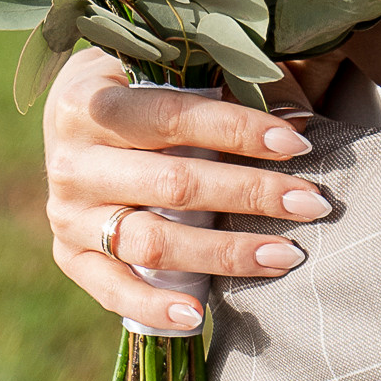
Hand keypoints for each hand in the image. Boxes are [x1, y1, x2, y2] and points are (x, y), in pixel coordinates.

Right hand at [42, 49, 330, 327]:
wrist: (68, 120)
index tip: (297, 142)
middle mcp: (72, 161)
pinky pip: (112, 291)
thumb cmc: (134, 85)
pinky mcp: (68, 256)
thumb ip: (222, 81)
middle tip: (313, 204)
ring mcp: (66, 215)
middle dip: (252, 194)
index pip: (174, 117)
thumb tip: (298, 114)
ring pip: (152, 242)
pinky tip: (199, 315)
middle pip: (172, 185)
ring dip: (224, 254)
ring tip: (286, 256)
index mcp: (89, 100)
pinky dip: (155, 306)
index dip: (238, 129)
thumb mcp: (162, 66)